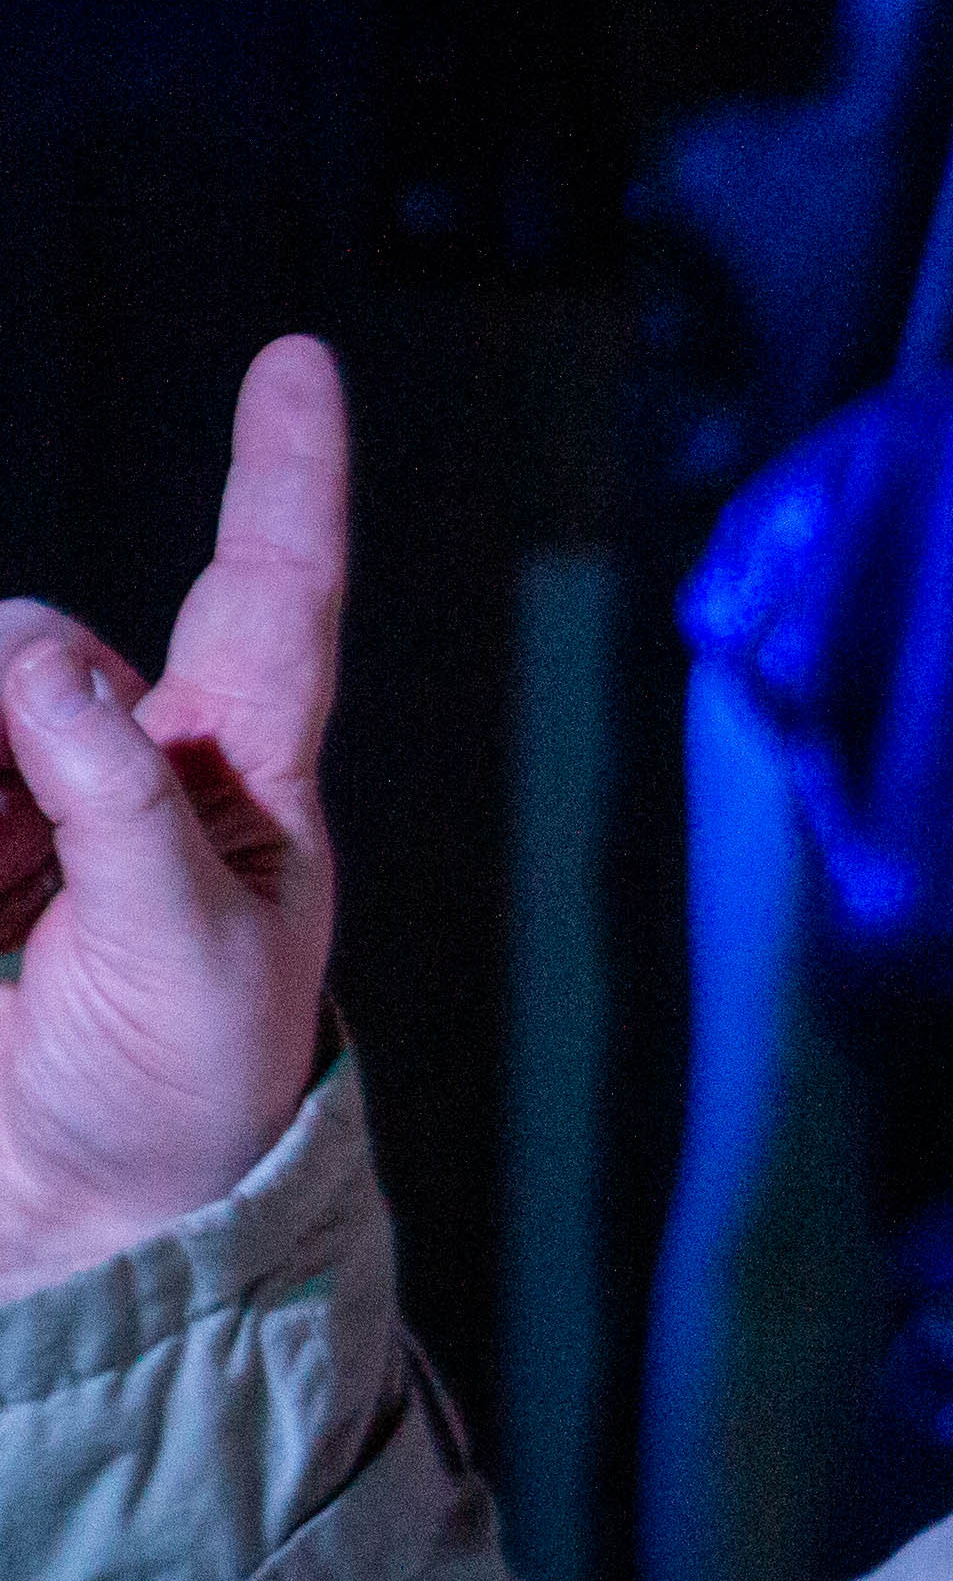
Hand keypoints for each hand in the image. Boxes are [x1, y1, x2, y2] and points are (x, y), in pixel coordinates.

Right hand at [0, 339, 348, 1296]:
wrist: (78, 1218)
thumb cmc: (180, 1088)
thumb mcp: (190, 951)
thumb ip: (119, 798)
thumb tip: (42, 655)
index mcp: (243, 777)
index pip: (275, 594)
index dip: (285, 474)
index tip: (296, 362)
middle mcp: (129, 762)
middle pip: (33, 644)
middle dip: (2, 694)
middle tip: (5, 846)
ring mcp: (20, 804)